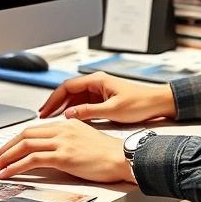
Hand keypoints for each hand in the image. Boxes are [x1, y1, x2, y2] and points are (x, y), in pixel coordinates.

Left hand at [0, 120, 133, 182]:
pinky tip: (7, 173)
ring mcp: (62, 141)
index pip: (33, 130)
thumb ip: (67, 142)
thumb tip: (50, 152)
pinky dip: (15, 166)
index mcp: (67, 124)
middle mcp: (62, 129)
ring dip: (5, 158)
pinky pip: (32, 159)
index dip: (14, 140)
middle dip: (4, 149)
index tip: (4, 151)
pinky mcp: (64, 155)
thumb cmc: (108, 154)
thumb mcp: (84, 141)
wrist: (123, 158)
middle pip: (24, 135)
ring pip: (24, 146)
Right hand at [39, 71, 176, 122]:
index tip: (45, 110)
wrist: (157, 103)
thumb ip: (88, 112)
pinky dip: (74, 111)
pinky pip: (83, 104)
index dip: (53, 99)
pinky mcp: (103, 99)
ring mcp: (99, 91)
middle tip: (43, 116)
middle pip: (68, 92)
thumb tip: (69, 114)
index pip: (67, 87)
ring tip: (52, 120)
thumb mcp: (112, 110)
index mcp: (97, 80)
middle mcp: (96, 83)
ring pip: (75, 98)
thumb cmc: (140, 103)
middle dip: (55, 104)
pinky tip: (69, 120)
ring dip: (63, 108)